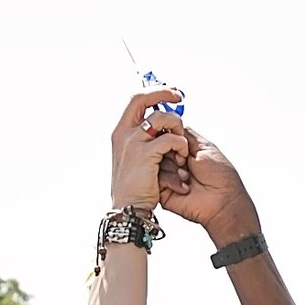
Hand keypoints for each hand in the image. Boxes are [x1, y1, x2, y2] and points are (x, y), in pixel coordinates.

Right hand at [110, 90, 188, 212]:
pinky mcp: (144, 154)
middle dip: (162, 93)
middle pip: (141, 98)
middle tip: (178, 96)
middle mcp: (124, 134)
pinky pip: (170, 139)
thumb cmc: (138, 191)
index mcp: (123, 134)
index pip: (135, 101)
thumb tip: (169, 123)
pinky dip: (181, 149)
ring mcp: (132, 143)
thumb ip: (150, 140)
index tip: (171, 93)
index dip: (153, 93)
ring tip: (181, 155)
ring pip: (162, 117)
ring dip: (178, 131)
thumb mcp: (141, 160)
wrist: (132, 212)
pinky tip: (181, 168)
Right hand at [157, 124, 258, 244]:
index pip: (166, 136)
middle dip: (171, 151)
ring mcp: (169, 176)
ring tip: (188, 175)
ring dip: (173, 167)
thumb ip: (185, 134)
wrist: (223, 200)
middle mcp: (175, 162)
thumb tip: (171, 123)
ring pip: (155, 162)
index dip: (169, 135)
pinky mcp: (164, 191)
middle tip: (185, 160)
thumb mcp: (204, 146)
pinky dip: (172, 180)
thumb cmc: (221, 176)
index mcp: (184, 151)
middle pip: (158, 147)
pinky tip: (185, 186)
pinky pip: (157, 178)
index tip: (175, 137)